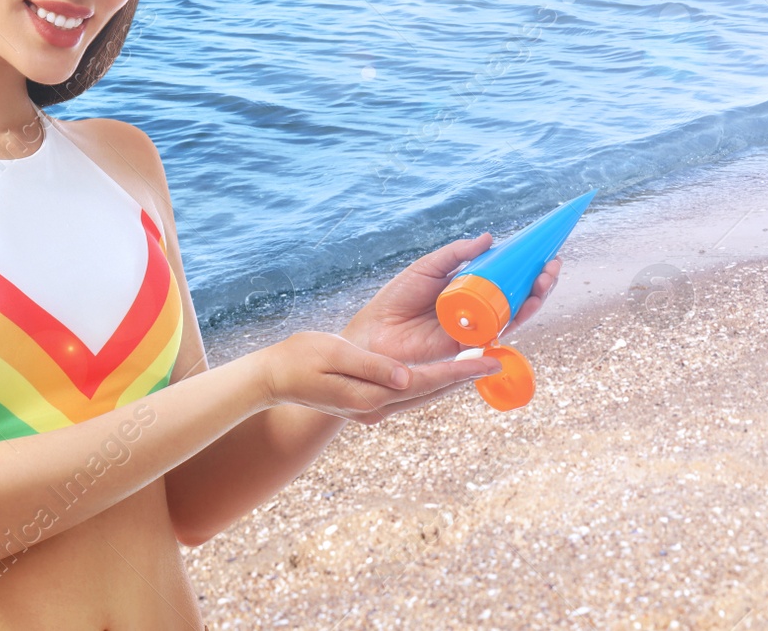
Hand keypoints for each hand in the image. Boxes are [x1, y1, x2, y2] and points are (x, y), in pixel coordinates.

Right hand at [257, 330, 501, 425]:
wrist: (271, 380)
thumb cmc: (298, 360)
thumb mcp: (334, 355)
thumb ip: (372, 367)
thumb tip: (406, 376)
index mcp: (370, 396)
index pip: (426, 382)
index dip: (459, 371)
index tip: (489, 362)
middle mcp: (376, 409)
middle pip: (431, 393)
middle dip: (464, 379)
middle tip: (496, 363)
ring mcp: (372, 411)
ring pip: (423, 396)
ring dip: (450, 382)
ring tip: (477, 367)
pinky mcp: (367, 406)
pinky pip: (409, 396)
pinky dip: (430, 383)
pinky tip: (440, 374)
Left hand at [341, 231, 561, 369]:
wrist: (374, 332)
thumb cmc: (396, 299)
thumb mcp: (427, 267)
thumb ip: (456, 254)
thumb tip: (489, 238)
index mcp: (467, 287)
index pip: (504, 276)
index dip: (526, 265)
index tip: (544, 250)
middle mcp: (476, 307)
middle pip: (517, 295)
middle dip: (539, 282)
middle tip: (552, 265)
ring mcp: (475, 327)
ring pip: (515, 314)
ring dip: (535, 298)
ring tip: (546, 281)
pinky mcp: (470, 346)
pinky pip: (499, 333)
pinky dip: (517, 320)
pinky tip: (528, 305)